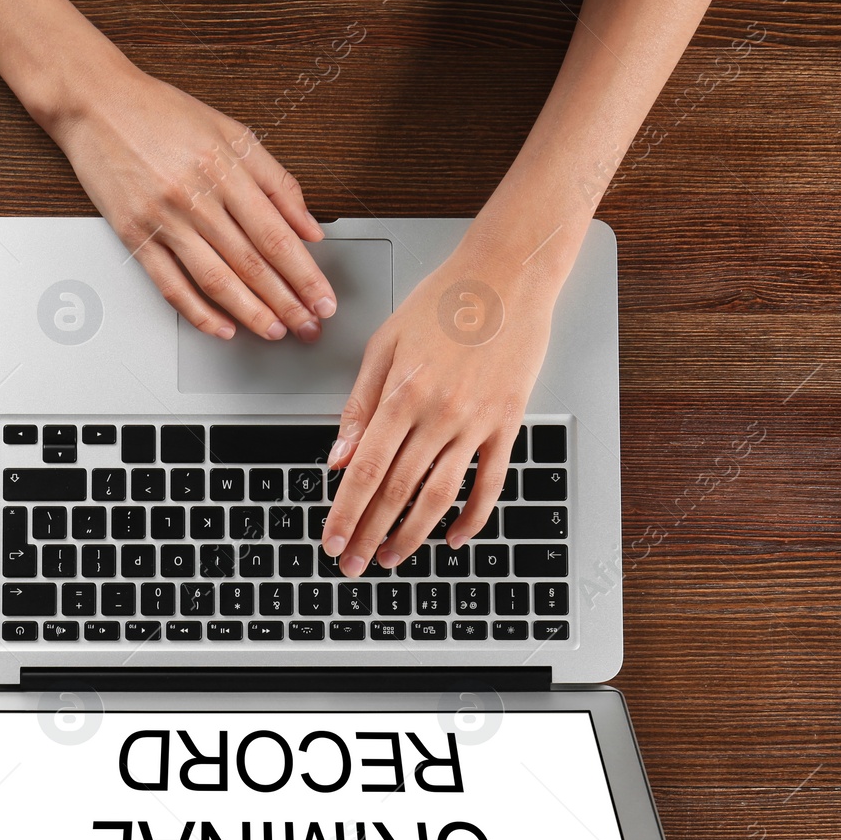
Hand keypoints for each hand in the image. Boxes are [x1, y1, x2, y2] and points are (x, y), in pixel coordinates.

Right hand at [49, 66, 336, 341]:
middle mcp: (196, 195)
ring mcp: (164, 218)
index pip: (277, 234)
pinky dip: (198, 311)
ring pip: (216, 278)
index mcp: (225, 168)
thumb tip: (310, 227)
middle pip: (252, 262)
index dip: (304, 273)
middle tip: (309, 327)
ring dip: (251, 312)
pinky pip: (171, 283)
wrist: (95, 101)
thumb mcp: (231, 132)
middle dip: (287, 302)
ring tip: (275, 332)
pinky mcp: (134, 234)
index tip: (323, 299)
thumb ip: (276, 181)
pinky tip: (221, 328)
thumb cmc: (161, 112)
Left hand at [320, 243, 554, 575]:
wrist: (507, 276)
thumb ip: (360, 405)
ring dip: (413, 535)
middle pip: (398, 491)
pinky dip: (472, 516)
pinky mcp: (508, 423)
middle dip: (370, 533)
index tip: (332, 541)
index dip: (346, 513)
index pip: (366, 471)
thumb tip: (339, 458)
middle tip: (352, 564)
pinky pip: (490, 483)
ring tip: (391, 557)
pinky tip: (453, 537)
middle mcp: (440, 414)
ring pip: (440, 495)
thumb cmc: (444, 301)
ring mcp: (477, 423)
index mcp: (403, 394)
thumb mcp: (386, 344)